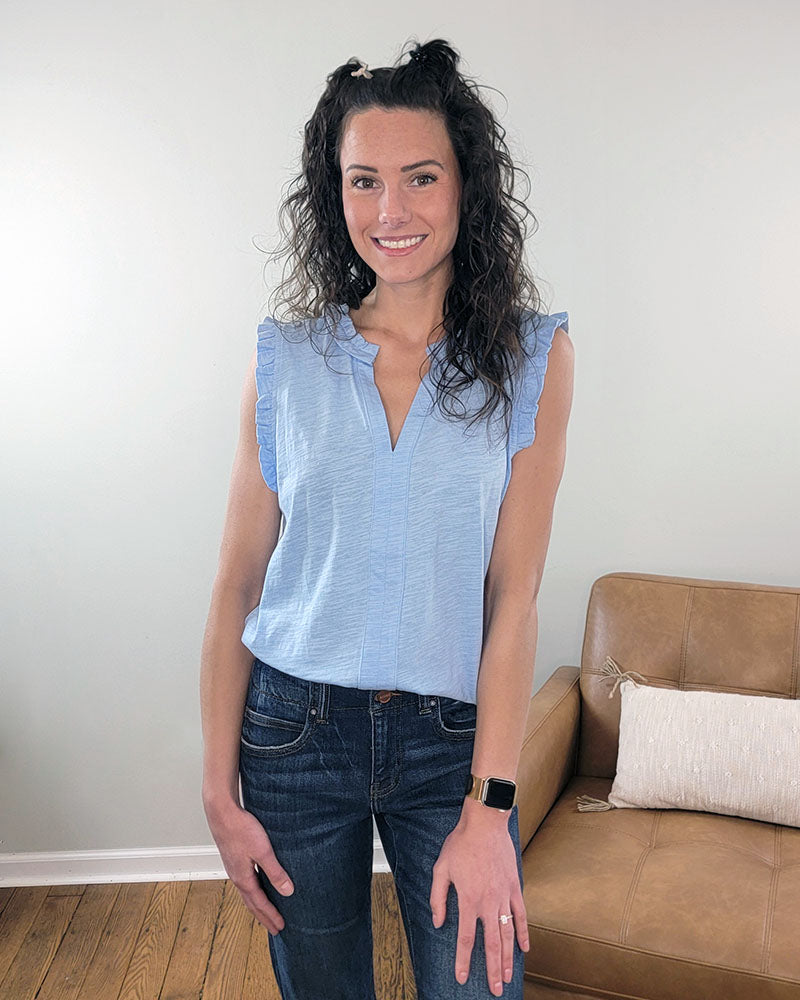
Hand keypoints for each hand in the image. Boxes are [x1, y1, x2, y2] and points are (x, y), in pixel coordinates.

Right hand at [204, 797, 294, 934]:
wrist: (222, 812)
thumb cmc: (242, 829)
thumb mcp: (263, 851)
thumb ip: (275, 872)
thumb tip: (288, 892)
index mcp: (243, 878)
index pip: (260, 903)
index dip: (271, 916)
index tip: (280, 927)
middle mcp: (237, 877)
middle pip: (251, 903)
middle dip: (263, 916)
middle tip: (274, 928)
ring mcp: (233, 868)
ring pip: (246, 893)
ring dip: (257, 905)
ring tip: (265, 912)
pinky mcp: (233, 858)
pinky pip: (244, 882)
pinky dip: (252, 891)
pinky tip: (256, 886)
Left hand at [429, 805, 528, 995]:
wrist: (485, 823)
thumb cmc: (461, 843)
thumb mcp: (441, 868)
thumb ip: (438, 897)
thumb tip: (438, 920)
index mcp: (468, 899)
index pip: (464, 938)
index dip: (463, 960)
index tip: (462, 977)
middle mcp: (487, 902)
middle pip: (491, 944)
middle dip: (492, 969)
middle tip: (495, 989)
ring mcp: (503, 895)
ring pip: (508, 934)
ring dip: (508, 957)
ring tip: (507, 976)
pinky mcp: (515, 887)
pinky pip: (521, 915)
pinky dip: (523, 933)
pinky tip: (524, 948)